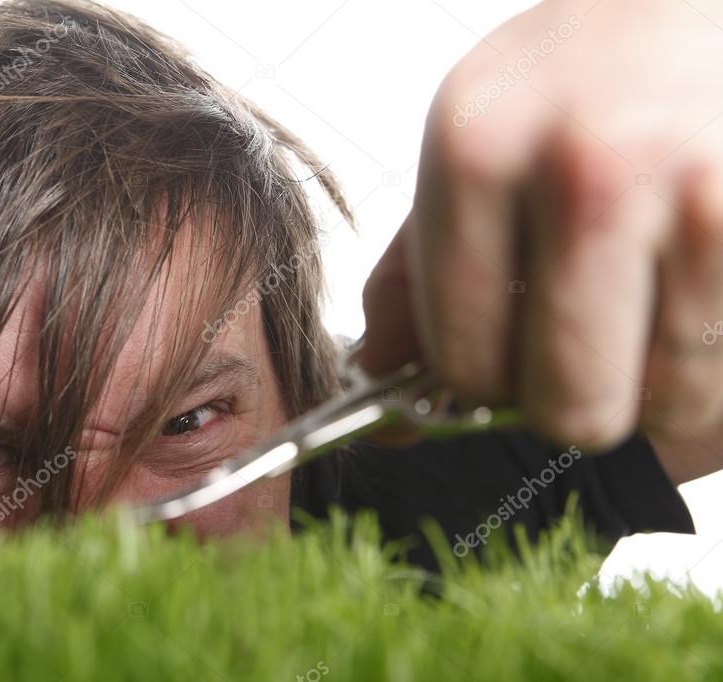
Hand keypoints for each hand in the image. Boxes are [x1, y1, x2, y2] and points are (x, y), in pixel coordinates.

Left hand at [356, 0, 722, 460]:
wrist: (690, 0)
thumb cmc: (580, 86)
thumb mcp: (472, 151)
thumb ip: (414, 278)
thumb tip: (384, 400)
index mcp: (476, 153)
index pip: (462, 356)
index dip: (481, 386)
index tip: (502, 364)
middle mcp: (585, 168)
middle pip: (567, 402)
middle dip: (572, 401)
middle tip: (586, 354)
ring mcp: (698, 189)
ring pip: (670, 404)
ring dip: (658, 388)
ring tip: (651, 312)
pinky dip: (716, 365)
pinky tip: (694, 296)